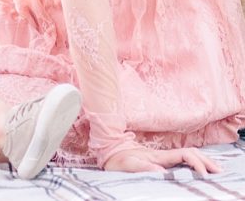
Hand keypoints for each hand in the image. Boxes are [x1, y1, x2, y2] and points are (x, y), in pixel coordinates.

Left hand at [104, 146, 220, 175]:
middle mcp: (163, 156)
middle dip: (205, 161)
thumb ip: (143, 167)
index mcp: (158, 156)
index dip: (196, 163)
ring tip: (215, 170)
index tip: (203, 175)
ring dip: (202, 161)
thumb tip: (161, 172)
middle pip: (190, 154)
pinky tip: (199, 169)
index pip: (183, 155)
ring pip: (187, 156)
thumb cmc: (118, 161)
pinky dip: (194, 164)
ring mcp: (162, 158)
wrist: (110, 153)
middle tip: (219, 171)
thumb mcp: (128, 165)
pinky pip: (181, 161)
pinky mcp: (160, 162)